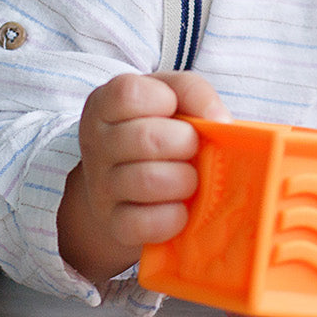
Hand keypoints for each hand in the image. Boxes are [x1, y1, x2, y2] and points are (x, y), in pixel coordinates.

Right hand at [57, 70, 229, 287]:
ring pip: (147, 181)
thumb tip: (219, 121)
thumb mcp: (172, 95)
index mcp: (104, 104)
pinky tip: (180, 206)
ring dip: (184, 180)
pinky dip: (173, 217)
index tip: (174, 109)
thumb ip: (194, 92)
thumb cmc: (159, 126)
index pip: (129, 95)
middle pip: (146, 139)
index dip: (164, 100)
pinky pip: (144, 223)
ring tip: (190, 178)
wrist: (132, 180)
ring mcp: (101, 186)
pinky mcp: (114, 223)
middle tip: (193, 148)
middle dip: (186, 143)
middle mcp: (96, 144)